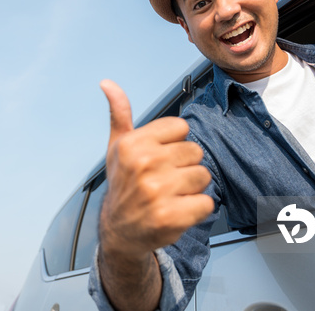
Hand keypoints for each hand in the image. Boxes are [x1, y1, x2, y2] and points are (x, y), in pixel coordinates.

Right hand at [98, 79, 214, 259]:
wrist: (119, 230)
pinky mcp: (171, 216)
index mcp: (132, 144)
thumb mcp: (117, 148)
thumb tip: (108, 84)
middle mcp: (143, 164)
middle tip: (165, 180)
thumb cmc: (123, 185)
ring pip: (204, 176)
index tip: (159, 157)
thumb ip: (119, 114)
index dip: (174, 143)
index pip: (181, 127)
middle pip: (195, 151)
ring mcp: (157, 191)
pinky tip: (177, 210)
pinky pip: (206, 202)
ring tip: (171, 195)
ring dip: (193, 188)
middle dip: (185, 166)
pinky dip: (197, 209)